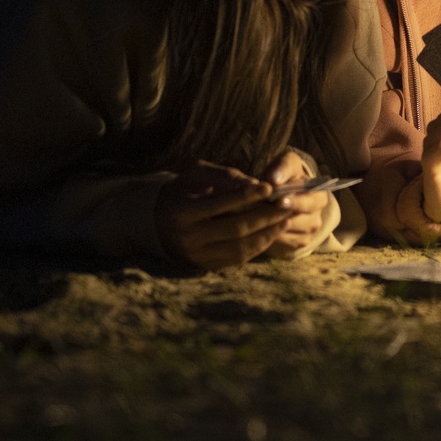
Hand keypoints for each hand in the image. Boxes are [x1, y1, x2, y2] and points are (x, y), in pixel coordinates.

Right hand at [154, 160, 295, 270]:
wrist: (154, 223)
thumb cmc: (181, 191)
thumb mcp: (195, 175)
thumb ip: (225, 176)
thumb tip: (257, 184)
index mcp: (182, 212)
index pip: (221, 204)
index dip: (248, 196)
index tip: (270, 187)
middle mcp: (188, 238)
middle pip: (235, 228)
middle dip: (265, 216)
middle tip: (286, 204)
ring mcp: (197, 256)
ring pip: (240, 247)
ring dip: (267, 234)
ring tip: (285, 219)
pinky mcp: (205, 266)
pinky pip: (238, 258)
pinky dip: (258, 246)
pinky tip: (272, 233)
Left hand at [261, 149, 332, 254]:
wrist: (278, 191)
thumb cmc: (284, 175)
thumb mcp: (285, 164)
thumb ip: (281, 168)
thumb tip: (273, 180)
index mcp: (319, 192)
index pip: (310, 198)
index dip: (295, 201)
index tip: (279, 201)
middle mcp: (318, 213)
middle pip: (306, 219)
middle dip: (285, 216)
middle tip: (265, 216)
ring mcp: (310, 228)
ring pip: (296, 232)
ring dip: (277, 227)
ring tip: (257, 221)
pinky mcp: (300, 241)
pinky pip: (289, 243)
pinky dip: (275, 237)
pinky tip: (260, 231)